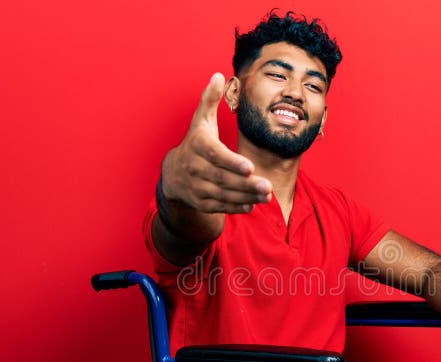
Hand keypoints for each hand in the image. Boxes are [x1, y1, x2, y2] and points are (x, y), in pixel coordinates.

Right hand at [162, 73, 271, 213]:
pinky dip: (236, 207)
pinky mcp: (201, 202)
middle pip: (223, 178)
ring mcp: (197, 187)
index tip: (249, 167)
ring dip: (246, 196)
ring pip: (224, 194)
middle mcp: (195, 168)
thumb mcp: (200, 121)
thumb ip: (210, 100)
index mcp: (198, 146)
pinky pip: (221, 206)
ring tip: (267, 194)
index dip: (232, 162)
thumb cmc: (195, 143)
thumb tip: (218, 75)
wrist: (173, 174)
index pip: (215, 156)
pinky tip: (253, 204)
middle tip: (267, 185)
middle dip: (246, 183)